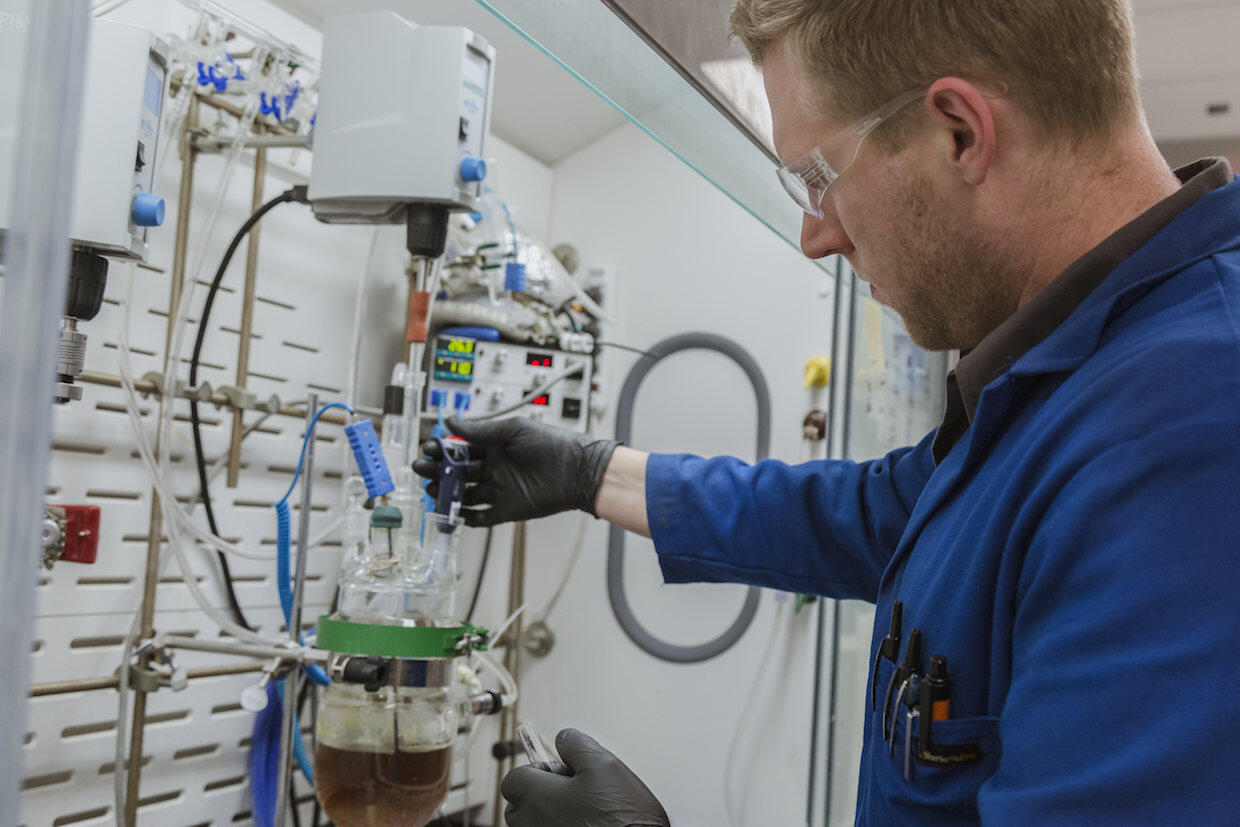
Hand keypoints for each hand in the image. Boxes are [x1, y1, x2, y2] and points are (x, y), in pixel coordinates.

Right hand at [413, 417, 617, 526]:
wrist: (576, 470)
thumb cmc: (551, 444)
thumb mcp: (513, 430)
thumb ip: (481, 430)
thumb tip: (451, 421)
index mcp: (494, 447)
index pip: (461, 449)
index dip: (443, 450)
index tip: (429, 448)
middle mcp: (494, 468)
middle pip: (458, 472)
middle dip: (438, 471)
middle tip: (422, 469)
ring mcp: (499, 490)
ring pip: (464, 494)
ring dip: (447, 493)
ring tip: (433, 490)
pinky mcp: (506, 510)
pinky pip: (481, 516)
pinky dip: (466, 517)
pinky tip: (454, 512)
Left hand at [502, 729, 669, 826]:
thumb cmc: (623, 818)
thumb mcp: (603, 765)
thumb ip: (576, 745)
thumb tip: (563, 739)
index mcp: (537, 799)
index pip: (513, 779)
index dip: (537, 769)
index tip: (560, 769)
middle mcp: (532, 825)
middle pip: (522, 804)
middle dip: (543, 793)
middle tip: (577, 791)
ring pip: (538, 822)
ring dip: (555, 812)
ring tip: (589, 810)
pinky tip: (593, 825)